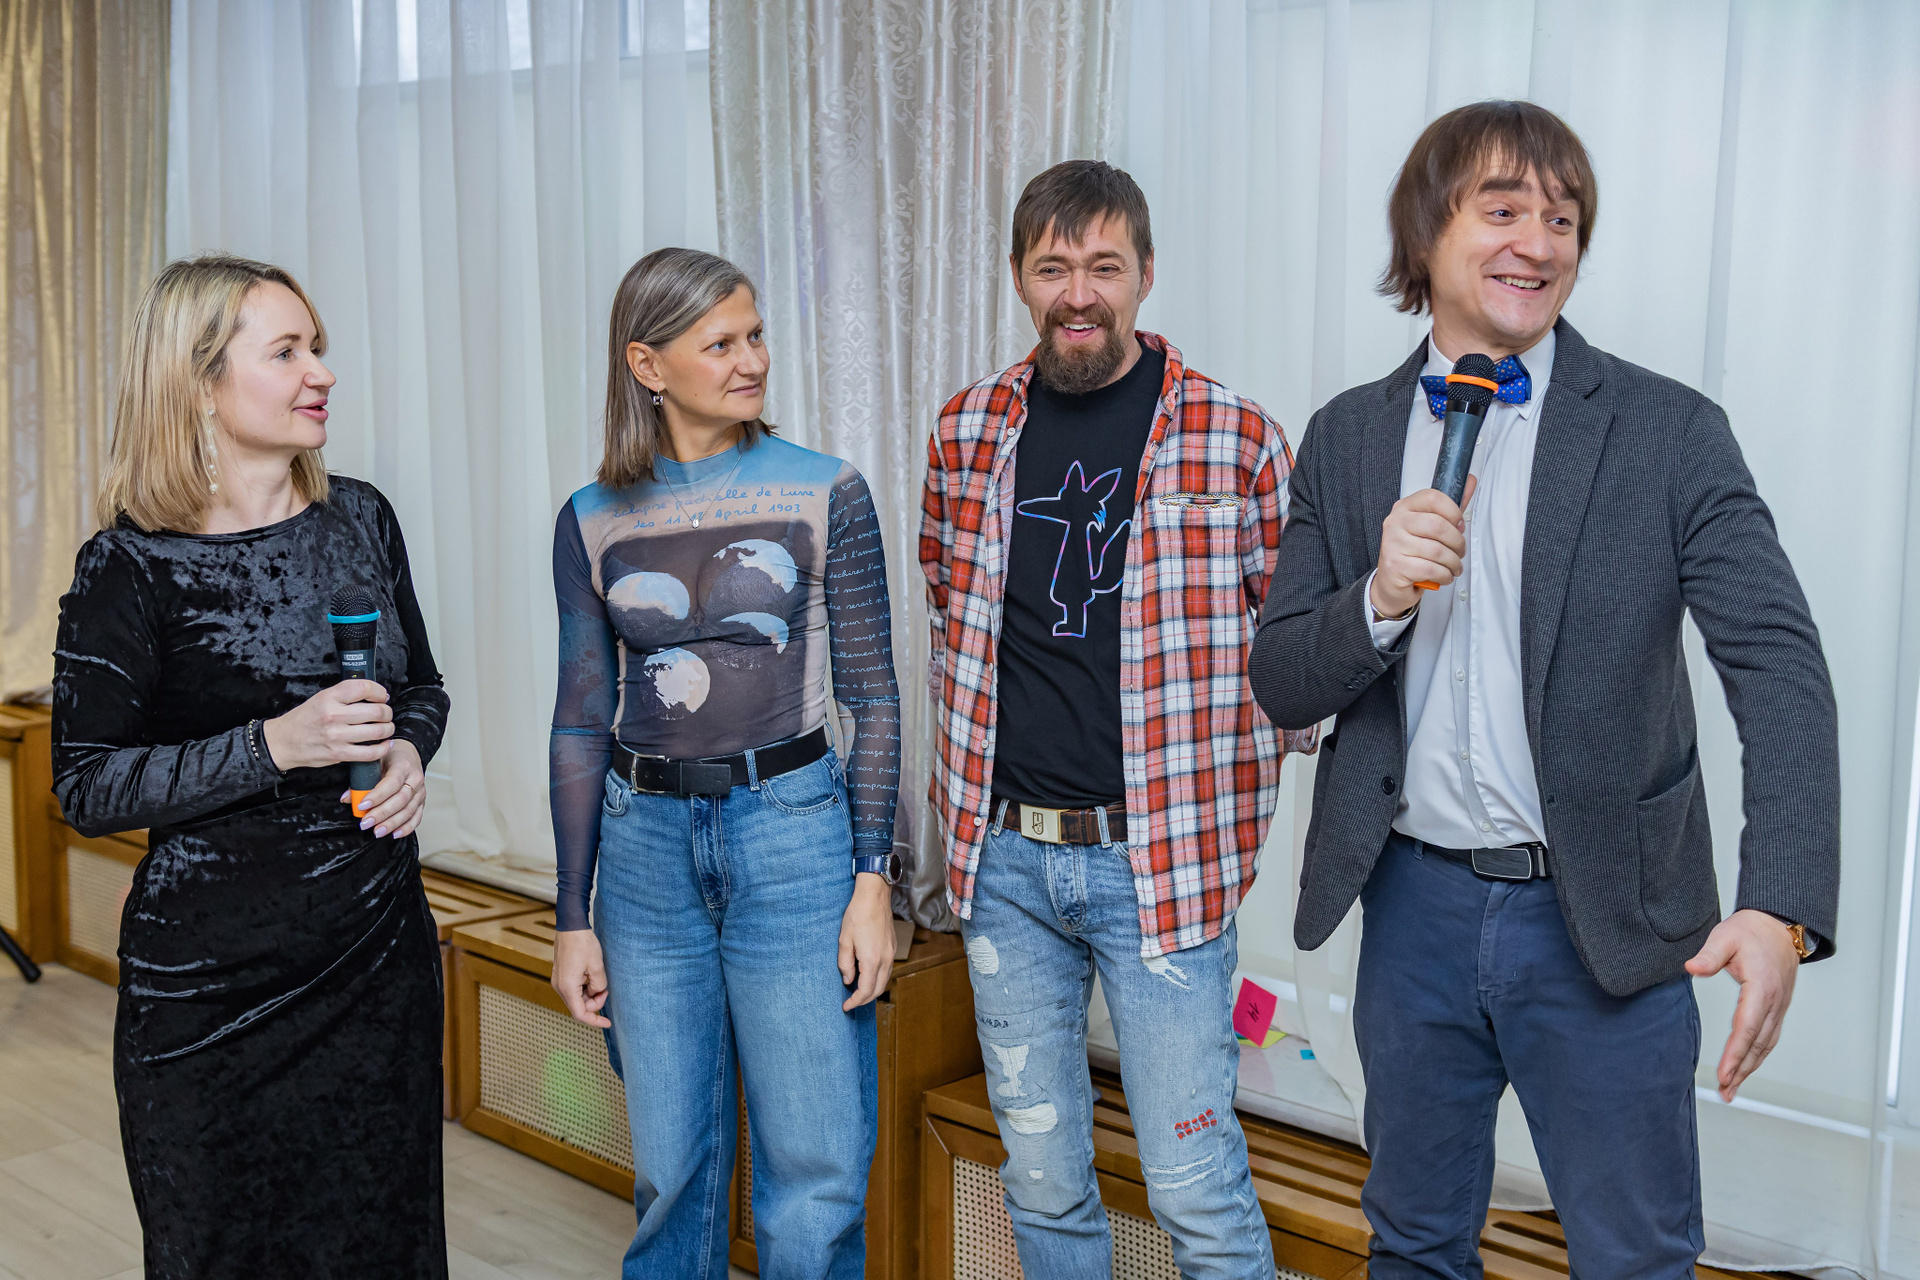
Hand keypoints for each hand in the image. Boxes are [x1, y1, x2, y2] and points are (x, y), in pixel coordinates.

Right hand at [262, 680, 393, 770]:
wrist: (283, 742)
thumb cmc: (304, 719)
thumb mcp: (321, 698)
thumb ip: (345, 695)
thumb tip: (376, 695)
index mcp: (328, 697)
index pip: (363, 687)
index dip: (379, 691)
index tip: (382, 696)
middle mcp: (333, 715)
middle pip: (376, 711)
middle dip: (387, 712)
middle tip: (386, 714)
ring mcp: (337, 736)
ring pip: (377, 731)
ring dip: (388, 729)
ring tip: (386, 727)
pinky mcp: (339, 754)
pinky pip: (370, 752)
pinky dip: (383, 748)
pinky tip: (384, 744)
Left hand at [342, 738, 424, 836]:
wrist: (408, 755)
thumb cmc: (390, 758)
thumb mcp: (374, 762)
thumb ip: (361, 779)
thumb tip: (348, 798)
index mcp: (403, 766)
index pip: (392, 783)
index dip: (377, 796)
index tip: (362, 805)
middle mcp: (415, 779)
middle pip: (400, 800)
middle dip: (381, 814)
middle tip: (366, 823)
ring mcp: (420, 792)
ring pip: (408, 811)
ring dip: (392, 823)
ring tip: (377, 831)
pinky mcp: (422, 802)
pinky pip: (416, 817)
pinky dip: (406, 828)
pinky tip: (395, 834)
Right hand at [552, 929, 611, 1028]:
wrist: (571, 927)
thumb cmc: (583, 944)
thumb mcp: (597, 966)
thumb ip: (598, 985)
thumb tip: (597, 992)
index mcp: (568, 987)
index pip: (580, 1014)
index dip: (595, 1021)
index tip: (608, 1022)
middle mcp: (560, 987)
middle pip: (578, 1006)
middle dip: (595, 1003)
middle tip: (606, 990)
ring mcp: (559, 981)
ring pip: (577, 998)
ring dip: (590, 995)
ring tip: (601, 981)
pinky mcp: (561, 975)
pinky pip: (574, 989)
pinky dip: (585, 988)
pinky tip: (593, 978)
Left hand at [838, 873, 895, 1011]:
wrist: (874, 896)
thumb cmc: (857, 915)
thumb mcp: (844, 940)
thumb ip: (845, 963)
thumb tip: (848, 979)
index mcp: (871, 960)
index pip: (865, 991)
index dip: (855, 1002)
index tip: (845, 1006)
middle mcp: (885, 960)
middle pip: (877, 990)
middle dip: (864, 1000)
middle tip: (850, 1002)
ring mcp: (891, 954)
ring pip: (884, 981)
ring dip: (872, 990)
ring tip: (857, 991)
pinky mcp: (892, 947)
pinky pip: (887, 970)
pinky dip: (878, 979)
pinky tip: (867, 976)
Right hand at [1370, 475, 1476, 618]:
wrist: (1391, 582)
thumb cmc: (1412, 552)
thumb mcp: (1430, 527)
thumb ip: (1450, 506)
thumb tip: (1470, 481)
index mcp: (1404, 508)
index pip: (1433, 497)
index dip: (1453, 511)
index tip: (1459, 524)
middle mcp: (1395, 523)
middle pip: (1437, 525)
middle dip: (1457, 542)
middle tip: (1459, 551)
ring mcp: (1393, 544)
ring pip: (1437, 551)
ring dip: (1453, 562)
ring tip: (1454, 566)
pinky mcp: (1395, 566)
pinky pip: (1431, 569)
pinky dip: (1444, 575)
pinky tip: (1444, 575)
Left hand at [1685, 908, 1800, 1099]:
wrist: (1778, 926)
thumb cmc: (1751, 931)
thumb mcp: (1725, 936)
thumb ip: (1709, 955)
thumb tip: (1691, 968)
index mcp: (1762, 987)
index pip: (1747, 1027)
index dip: (1735, 1053)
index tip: (1723, 1072)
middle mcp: (1775, 1002)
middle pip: (1758, 1043)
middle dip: (1741, 1069)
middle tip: (1725, 1090)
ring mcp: (1779, 1007)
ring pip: (1765, 1045)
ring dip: (1750, 1068)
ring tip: (1732, 1089)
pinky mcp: (1777, 1008)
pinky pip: (1768, 1038)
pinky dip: (1757, 1057)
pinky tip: (1745, 1068)